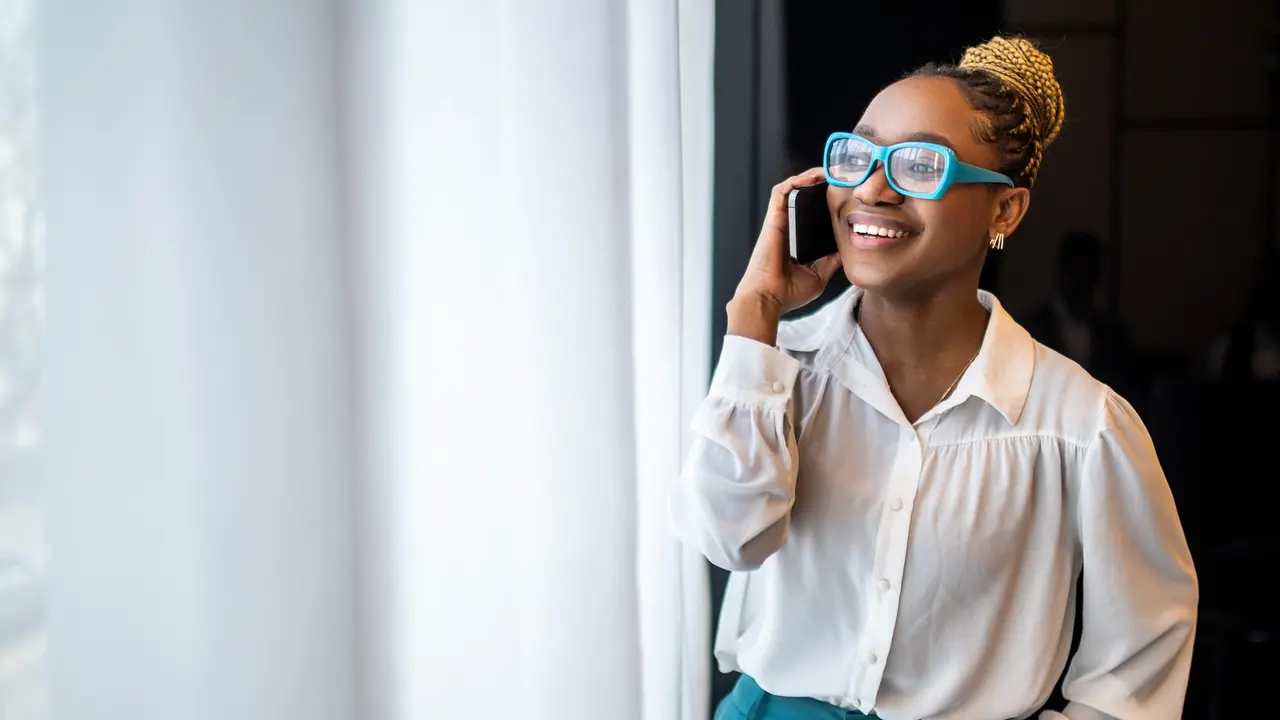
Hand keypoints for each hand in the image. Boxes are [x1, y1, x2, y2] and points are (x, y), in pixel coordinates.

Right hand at [727, 168, 842, 344]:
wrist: (768, 299)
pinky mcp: (773, 219)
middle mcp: (784, 228)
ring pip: (791, 188)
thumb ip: (830, 263)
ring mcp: (777, 222)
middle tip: (838, 177)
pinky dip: (797, 180)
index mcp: (792, 241)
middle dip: (818, 183)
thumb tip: (845, 251)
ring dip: (809, 176)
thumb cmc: (787, 294)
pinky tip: (814, 176)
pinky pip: (782, 190)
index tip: (840, 196)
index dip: (822, 202)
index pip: (807, 214)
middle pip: (800, 197)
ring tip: (829, 171)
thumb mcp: (818, 277)